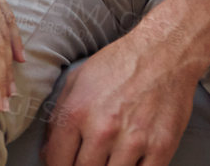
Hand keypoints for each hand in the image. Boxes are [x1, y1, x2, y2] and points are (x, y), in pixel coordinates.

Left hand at [42, 33, 198, 165]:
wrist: (162, 53)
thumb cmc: (118, 64)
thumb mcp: (76, 81)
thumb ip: (58, 117)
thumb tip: (47, 151)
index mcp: (77, 112)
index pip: (57, 160)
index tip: (63, 165)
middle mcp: (103, 129)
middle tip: (87, 161)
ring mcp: (133, 140)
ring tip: (108, 160)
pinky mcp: (161, 147)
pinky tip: (129, 163)